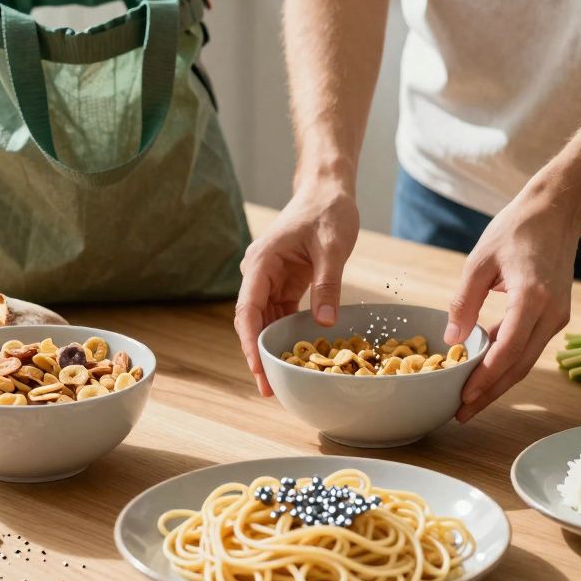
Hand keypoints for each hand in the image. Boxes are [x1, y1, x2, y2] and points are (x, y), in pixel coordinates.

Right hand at [235, 185, 359, 396]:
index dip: (250, 342)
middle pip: (251, 321)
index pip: (248, 309)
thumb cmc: (328, 211)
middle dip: (257, 355)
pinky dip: (284, 335)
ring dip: (270, 349)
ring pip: (263, 321)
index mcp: (262, 263)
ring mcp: (270, 279)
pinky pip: (279, 314)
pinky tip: (291, 357)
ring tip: (278, 382)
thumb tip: (325, 322)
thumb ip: (327, 284)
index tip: (257, 369)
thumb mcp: (332, 247)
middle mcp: (259, 273)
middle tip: (268, 390)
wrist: (327, 190)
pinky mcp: (284, 283)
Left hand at [445, 189, 580, 421]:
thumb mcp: (479, 260)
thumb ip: (464, 301)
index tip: (464, 397)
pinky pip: (529, 346)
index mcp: (532, 297)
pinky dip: (507, 361)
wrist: (557, 212)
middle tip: (461, 413)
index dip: (486, 378)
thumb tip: (453, 338)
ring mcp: (558, 317)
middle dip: (490, 393)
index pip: (508, 350)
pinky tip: (484, 372)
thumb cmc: (516, 229)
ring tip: (469, 401)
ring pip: (526, 361)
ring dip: (499, 383)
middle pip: (519, 366)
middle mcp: (551, 313)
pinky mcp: (556, 315)